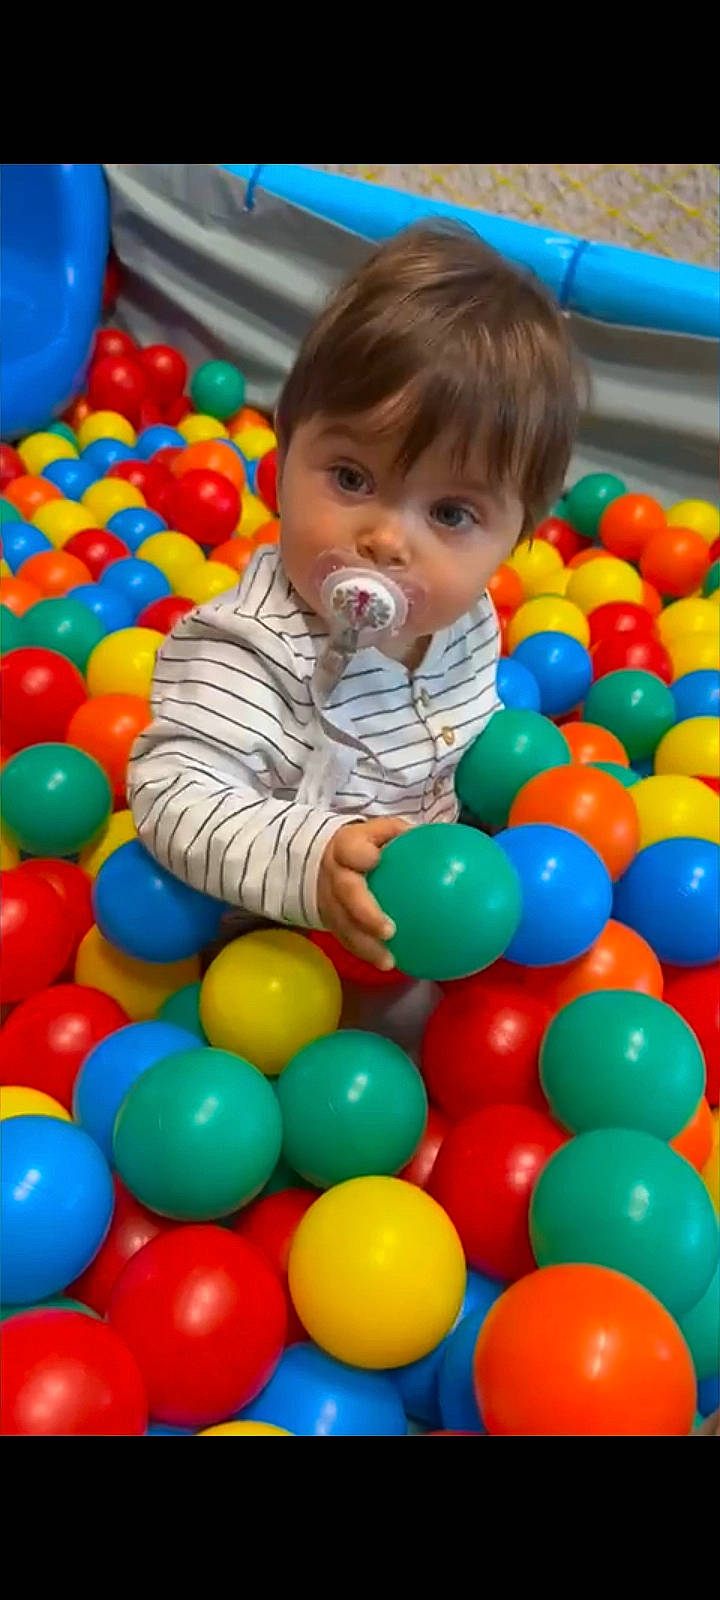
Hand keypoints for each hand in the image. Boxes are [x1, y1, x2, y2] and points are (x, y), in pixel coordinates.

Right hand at [317, 817, 408, 970]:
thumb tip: (444, 843)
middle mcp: (334, 874)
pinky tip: (389, 963)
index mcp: (347, 846)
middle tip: (388, 931)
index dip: (359, 855)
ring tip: (388, 962)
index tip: (375, 860)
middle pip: (346, 894)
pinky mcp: (330, 920)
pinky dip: (365, 952)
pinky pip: (346, 939)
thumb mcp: (383, 831)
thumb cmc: (366, 845)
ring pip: (343, 924)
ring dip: (365, 945)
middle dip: (365, 914)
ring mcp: (329, 900)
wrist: (326, 860)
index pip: (349, 849)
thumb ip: (405, 835)